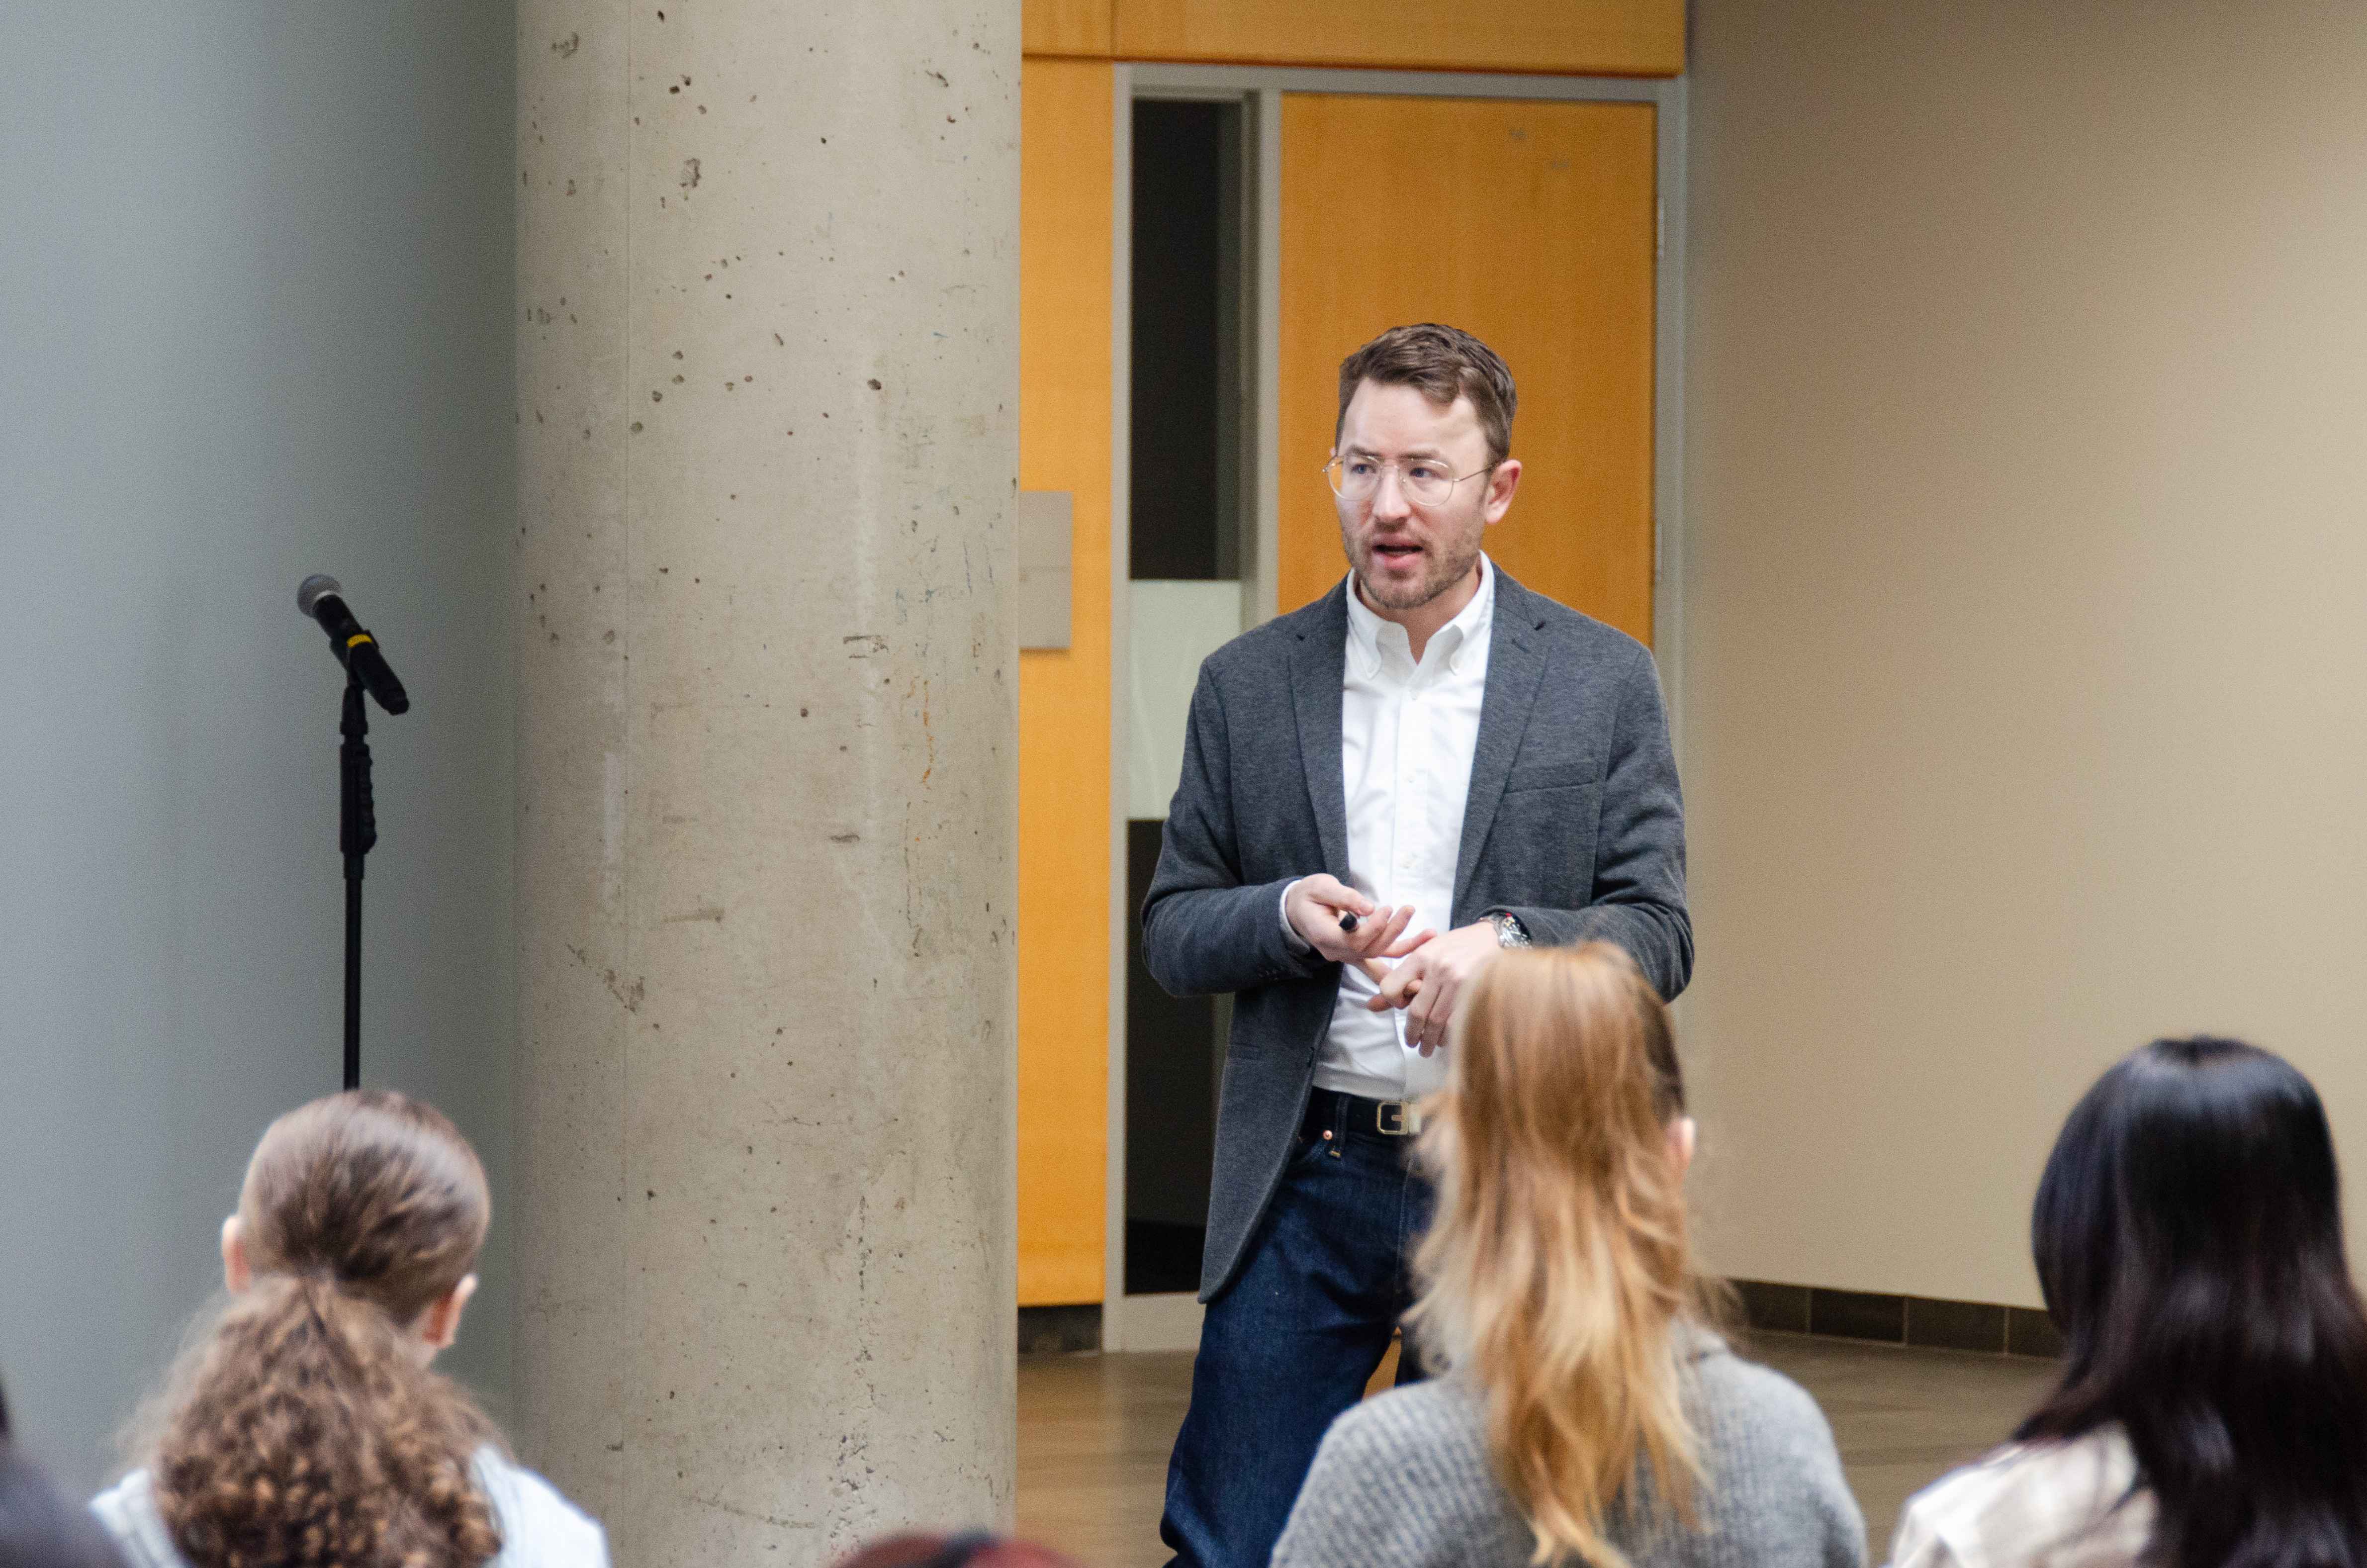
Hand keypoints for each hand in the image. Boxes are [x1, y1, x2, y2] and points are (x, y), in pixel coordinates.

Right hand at [1285, 874, 1433, 982]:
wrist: (1297, 909)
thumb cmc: (1308, 895)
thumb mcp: (1321, 887)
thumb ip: (1344, 897)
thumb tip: (1368, 907)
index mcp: (1324, 937)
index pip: (1355, 941)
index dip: (1374, 927)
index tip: (1386, 908)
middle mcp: (1336, 952)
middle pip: (1370, 949)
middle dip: (1393, 931)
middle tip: (1407, 910)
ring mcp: (1347, 955)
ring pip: (1379, 957)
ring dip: (1406, 947)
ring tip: (1430, 934)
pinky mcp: (1357, 952)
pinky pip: (1380, 958)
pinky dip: (1402, 953)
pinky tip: (1423, 944)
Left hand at [1367, 922, 1502, 1055]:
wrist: (1493, 938)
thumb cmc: (1455, 947)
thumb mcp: (1426, 954)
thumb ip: (1402, 979)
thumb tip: (1371, 1006)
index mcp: (1421, 957)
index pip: (1391, 987)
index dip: (1391, 1002)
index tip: (1400, 1009)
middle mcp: (1438, 968)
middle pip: (1416, 1011)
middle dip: (1412, 1033)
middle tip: (1412, 1043)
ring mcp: (1458, 981)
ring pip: (1436, 1021)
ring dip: (1430, 1040)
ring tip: (1427, 1048)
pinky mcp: (1476, 992)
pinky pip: (1456, 1022)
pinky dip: (1448, 1036)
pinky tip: (1445, 1040)